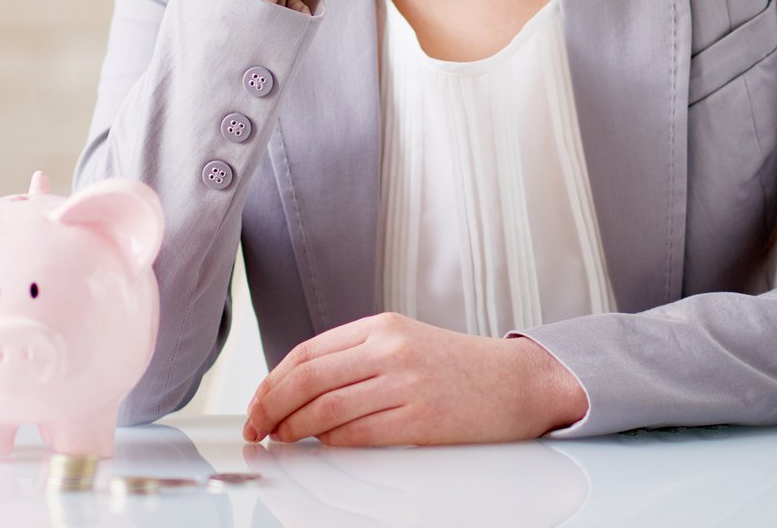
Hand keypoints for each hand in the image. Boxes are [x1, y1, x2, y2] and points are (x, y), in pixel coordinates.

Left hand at [240, 312, 589, 445]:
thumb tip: (297, 392)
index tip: (256, 404)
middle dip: (270, 408)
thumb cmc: (460, 369)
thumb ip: (357, 359)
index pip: (307, 352)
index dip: (272, 381)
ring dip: (293, 431)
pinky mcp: (420, 421)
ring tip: (282, 442)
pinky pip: (357, 436)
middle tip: (257, 429)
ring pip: (325, 410)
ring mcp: (405, 384)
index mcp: (382, 327)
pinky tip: (322, 450)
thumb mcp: (406, 344)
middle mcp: (390, 350)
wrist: (520, 383)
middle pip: (307, 379)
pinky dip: (330, 446)